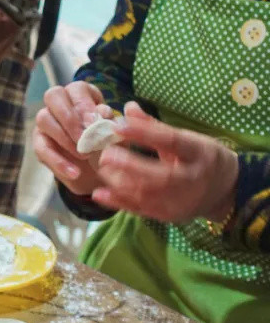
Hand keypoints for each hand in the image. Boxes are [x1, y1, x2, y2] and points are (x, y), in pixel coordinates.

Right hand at [33, 81, 113, 195]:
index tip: (93, 123)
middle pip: (53, 95)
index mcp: (82, 95)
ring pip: (44, 119)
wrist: (99, 173)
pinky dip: (59, 162)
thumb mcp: (117, 136)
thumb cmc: (109, 146)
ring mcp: (47, 121)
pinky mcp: (39, 142)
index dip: (83, 105)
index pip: (76, 89)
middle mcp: (61, 103)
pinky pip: (42, 148)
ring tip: (84, 155)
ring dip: (64, 138)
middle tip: (84, 138)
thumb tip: (102, 111)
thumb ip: (112, 122)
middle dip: (69, 118)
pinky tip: (75, 172)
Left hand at [91, 102, 239, 221]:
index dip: (144, 133)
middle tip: (105, 154)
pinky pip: (141, 210)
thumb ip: (155, 127)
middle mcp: (193, 178)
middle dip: (129, 165)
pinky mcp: (168, 215)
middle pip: (160, 174)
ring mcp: (181, 200)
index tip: (118, 126)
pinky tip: (99, 193)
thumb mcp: (187, 139)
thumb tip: (128, 107)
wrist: (223, 191)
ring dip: (120, 183)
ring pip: (148, 194)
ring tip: (102, 169)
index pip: (172, 141)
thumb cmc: (200, 158)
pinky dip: (118, 202)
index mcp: (200, 152)